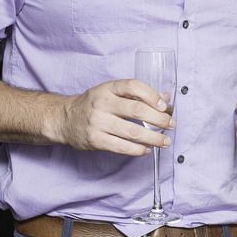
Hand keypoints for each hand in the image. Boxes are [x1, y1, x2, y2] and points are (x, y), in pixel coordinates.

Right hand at [55, 79, 174, 155]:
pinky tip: (147, 149)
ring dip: (153, 138)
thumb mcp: (112, 92)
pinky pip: (122, 147)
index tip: (165, 106)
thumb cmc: (94, 104)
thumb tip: (166, 98)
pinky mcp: (95, 140)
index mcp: (108, 88)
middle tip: (171, 125)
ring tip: (165, 141)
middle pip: (136, 111)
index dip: (152, 95)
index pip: (133, 86)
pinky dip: (138, 150)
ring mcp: (97, 122)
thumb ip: (138, 94)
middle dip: (159, 119)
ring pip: (132, 132)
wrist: (65, 119)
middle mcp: (102, 103)